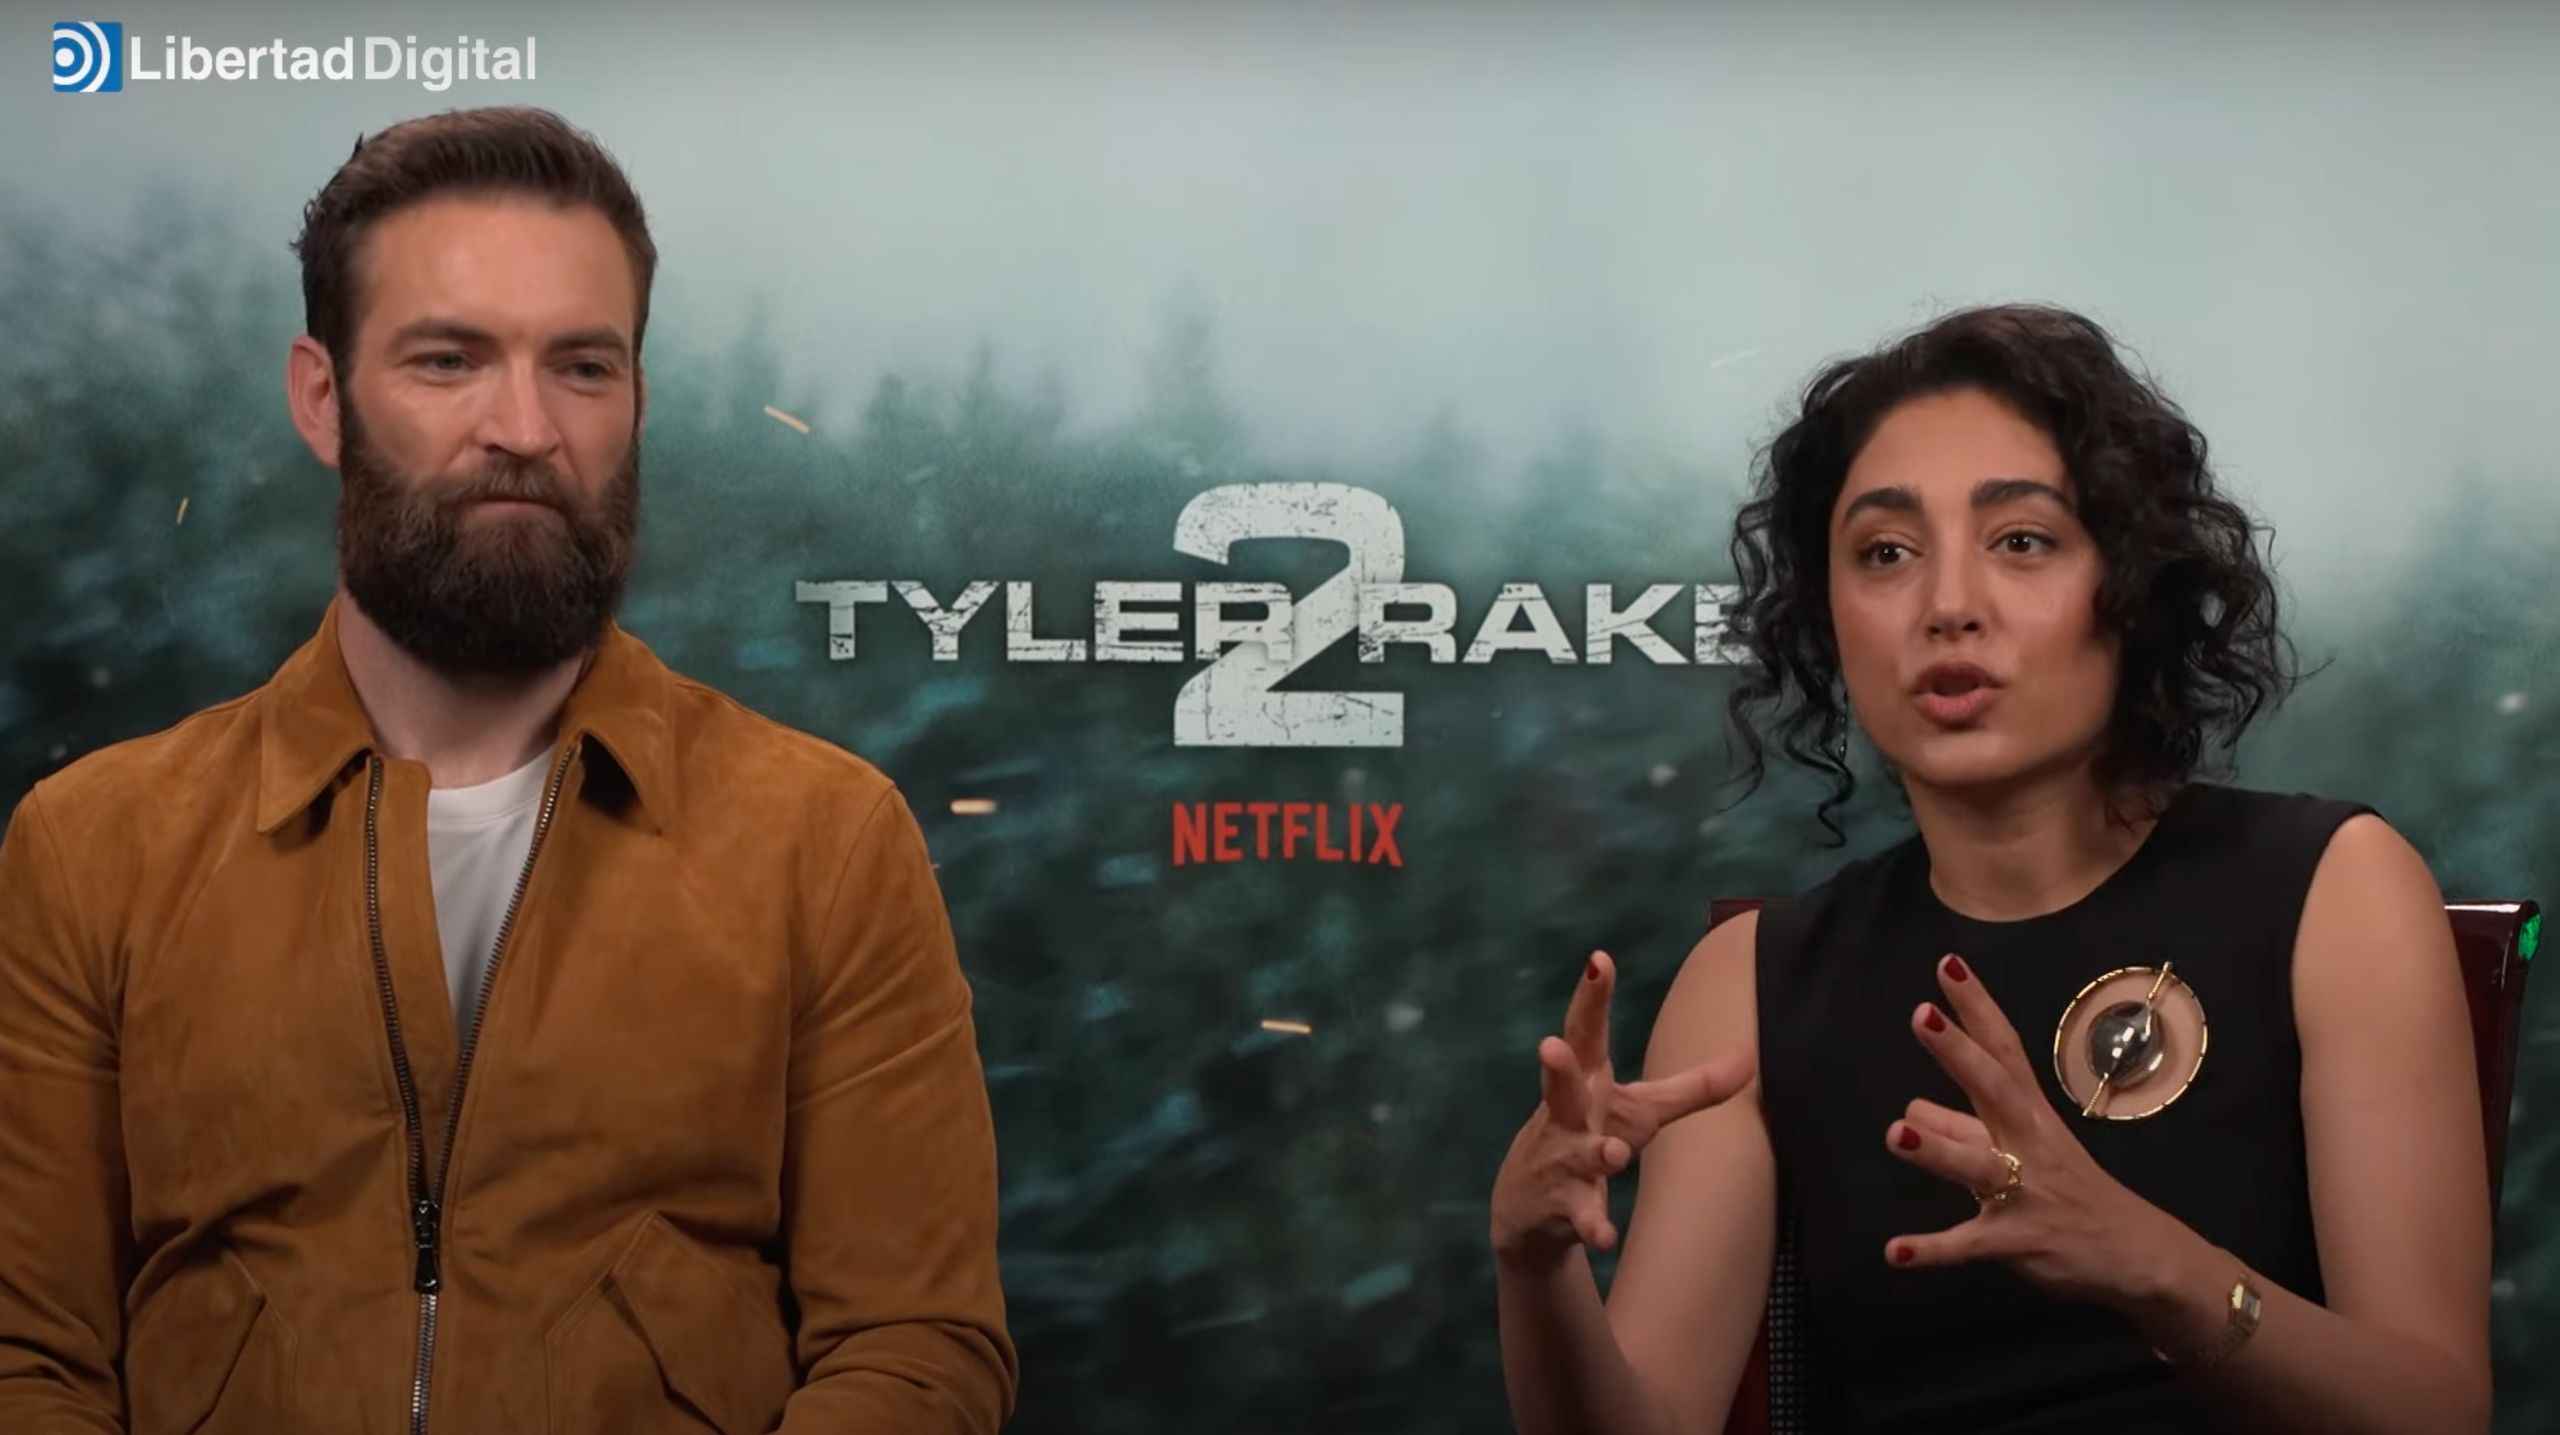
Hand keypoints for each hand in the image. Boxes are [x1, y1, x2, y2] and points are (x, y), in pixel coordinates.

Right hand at [1491, 950, 1754, 1262]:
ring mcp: (1563, 1161)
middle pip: (1561, 1085)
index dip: (1592, 997)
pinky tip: (1606, 1237)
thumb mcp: (1640, 1109)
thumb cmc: (1588, 1137)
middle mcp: (1567, 1116)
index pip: (1586, 1031)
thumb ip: (1693, 1086)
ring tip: (1612, 1154)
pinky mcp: (1563, 1206)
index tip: (1599, 959)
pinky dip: (1594, 1226)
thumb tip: (1751, 1057)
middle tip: (1550, 1046)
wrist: (1527, 1210)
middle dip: (1557, 1066)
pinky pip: (1582, 1217)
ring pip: (1578, 1154)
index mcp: (1586, 1082)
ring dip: (1596, 1153)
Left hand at [1882, 953, 2215, 1315]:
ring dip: (1938, 1150)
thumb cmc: (2072, 1193)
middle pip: (1995, 1089)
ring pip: (1979, 1167)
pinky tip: (1895, 1252)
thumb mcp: (2020, 1150)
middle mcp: (2028, 1143)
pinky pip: (1971, 1245)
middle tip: (1922, 1016)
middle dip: (1959, 1053)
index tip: (1947, 965)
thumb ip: (1962, 1129)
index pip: (2002, 1050)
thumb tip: (1911, 1107)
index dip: (1976, 1009)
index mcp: (2029, 1114)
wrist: (2137, 1254)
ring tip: (1895, 1133)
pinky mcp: (2018, 1240)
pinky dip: (1934, 1250)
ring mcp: (2025, 1192)